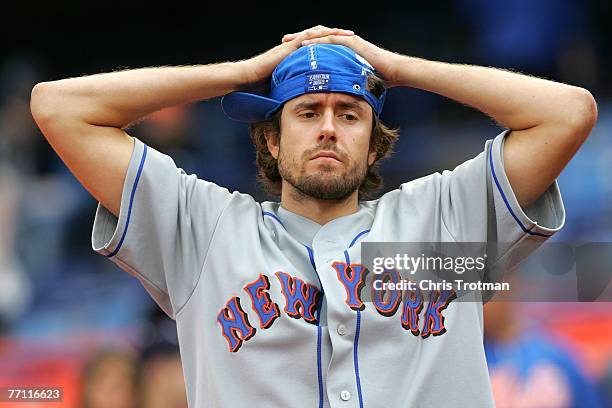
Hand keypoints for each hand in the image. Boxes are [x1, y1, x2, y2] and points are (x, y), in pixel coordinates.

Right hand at [238, 25, 354, 86]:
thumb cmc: (260, 86)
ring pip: (317, 34)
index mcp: (296, 57)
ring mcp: (292, 46)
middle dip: (338, 37)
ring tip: (349, 34)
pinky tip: (332, 34)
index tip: (347, 51)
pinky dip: (321, 35)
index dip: (333, 47)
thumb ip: (294, 92)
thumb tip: (302, 106)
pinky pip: (307, 37)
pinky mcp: (288, 46)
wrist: (247, 79)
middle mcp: (296, 48)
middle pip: (321, 38)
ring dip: (334, 33)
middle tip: (354, 38)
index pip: (318, 48)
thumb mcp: (283, 89)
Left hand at [283, 31, 403, 87]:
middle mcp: (342, 42)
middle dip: (298, 40)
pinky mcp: (352, 42)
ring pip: (320, 36)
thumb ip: (343, 83)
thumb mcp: (354, 81)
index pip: (319, 46)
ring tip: (289, 41)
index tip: (289, 52)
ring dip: (303, 38)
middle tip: (283, 42)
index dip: (303, 48)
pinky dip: (317, 42)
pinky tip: (304, 45)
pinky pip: (330, 40)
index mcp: (341, 50)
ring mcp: (347, 40)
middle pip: (316, 38)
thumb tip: (334, 97)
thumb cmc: (378, 79)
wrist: (393, 72)